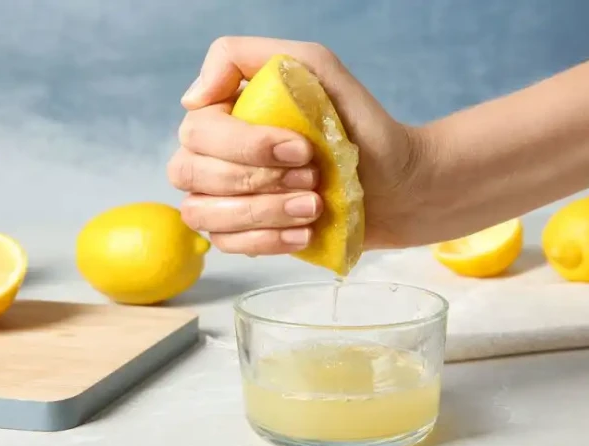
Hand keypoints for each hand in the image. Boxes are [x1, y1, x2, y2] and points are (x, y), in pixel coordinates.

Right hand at [167, 36, 427, 255]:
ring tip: (314, 206)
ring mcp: (225, 198)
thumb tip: (191, 100)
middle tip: (312, 177)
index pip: (197, 131)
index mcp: (225, 114)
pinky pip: (227, 245)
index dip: (245, 145)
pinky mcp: (245, 234)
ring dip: (262, 212)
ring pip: (204, 213)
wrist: (399, 183)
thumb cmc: (360, 124)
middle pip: (190, 173)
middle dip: (257, 180)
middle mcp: (215, 156)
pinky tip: (305, 232)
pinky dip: (267, 241)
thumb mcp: (317, 68)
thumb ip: (248, 57)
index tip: (302, 148)